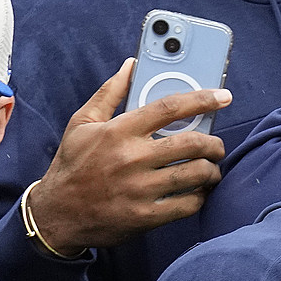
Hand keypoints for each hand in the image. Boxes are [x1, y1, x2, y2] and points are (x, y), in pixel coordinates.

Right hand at [24, 61, 230, 254]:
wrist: (56, 215)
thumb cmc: (72, 165)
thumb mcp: (82, 124)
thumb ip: (109, 93)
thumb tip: (130, 65)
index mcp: (118, 132)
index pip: (170, 108)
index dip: (202, 99)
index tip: (223, 97)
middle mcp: (131, 158)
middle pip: (193, 143)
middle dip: (215, 144)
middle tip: (216, 147)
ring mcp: (139, 188)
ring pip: (197, 173)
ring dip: (212, 171)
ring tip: (210, 170)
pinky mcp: (146, 215)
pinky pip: (190, 203)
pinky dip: (201, 196)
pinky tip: (198, 191)